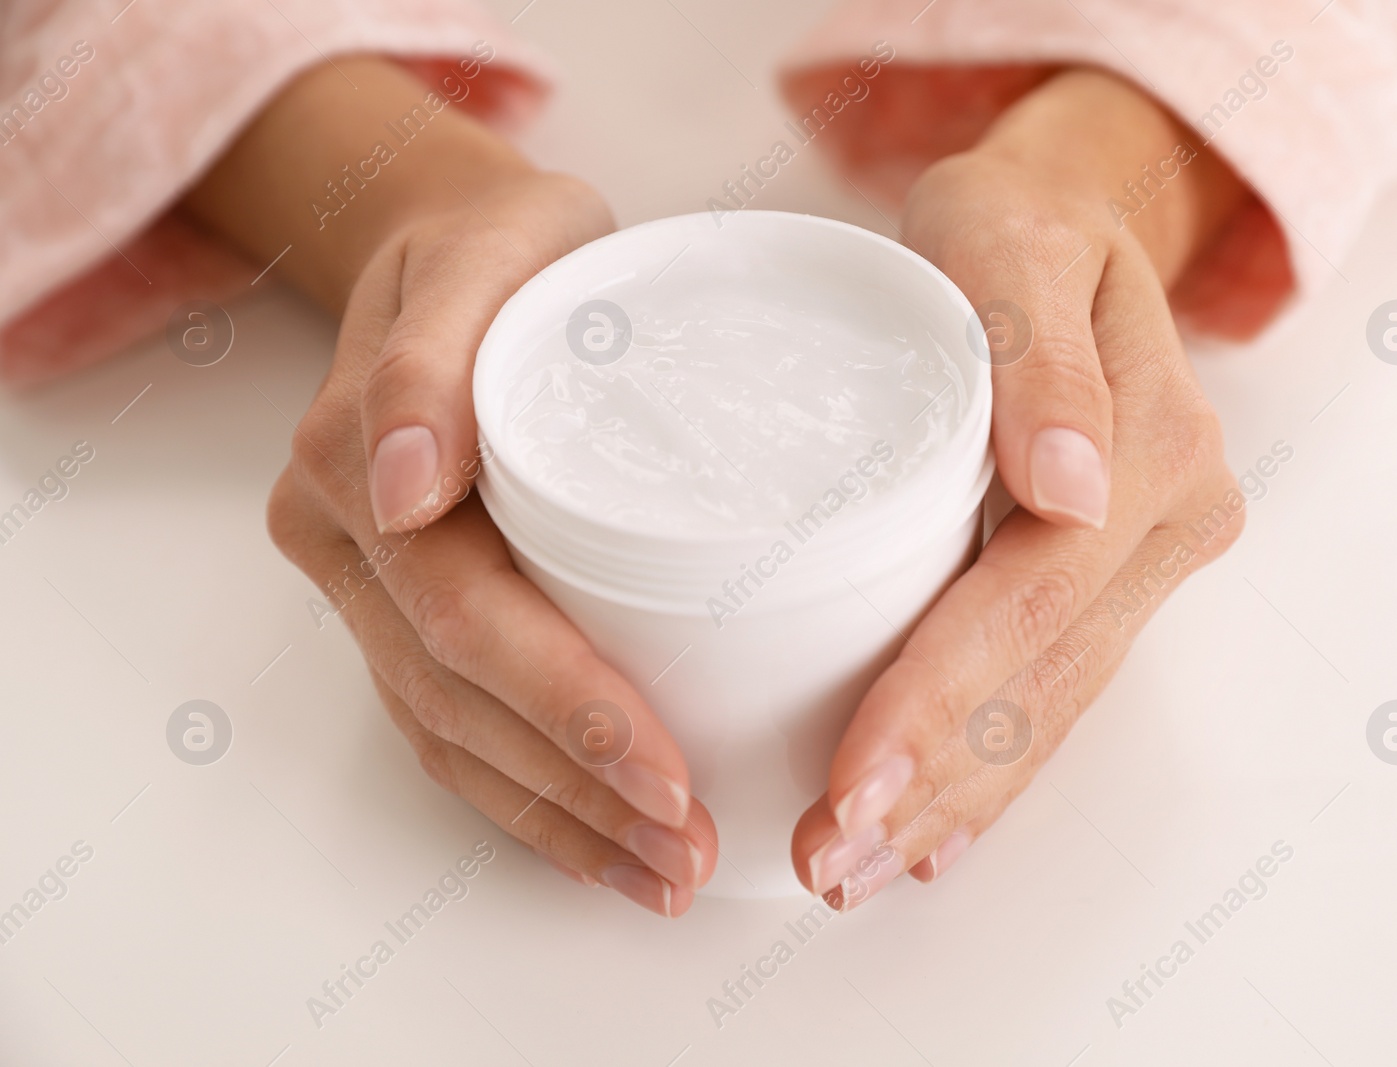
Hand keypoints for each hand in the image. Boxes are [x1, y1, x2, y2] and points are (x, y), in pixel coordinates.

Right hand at [184, 60, 716, 914]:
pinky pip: (447, 727)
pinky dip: (524, 800)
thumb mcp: (491, 246)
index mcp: (355, 463)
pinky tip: (598, 847)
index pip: (463, 616)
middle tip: (685, 846)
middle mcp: (345, 540)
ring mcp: (364, 585)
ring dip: (556, 819)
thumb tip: (403, 488)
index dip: (563, 705)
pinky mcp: (399, 610)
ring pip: (449, 735)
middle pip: (456, 697)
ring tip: (659, 874)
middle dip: (576, 788)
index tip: (665, 771)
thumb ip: (436, 353)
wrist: (452, 245)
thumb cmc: (501, 243)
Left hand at [793, 70, 1251, 906]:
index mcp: (1152, 449)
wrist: (1067, 214)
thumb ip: (1041, 352)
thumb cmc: (1019, 216)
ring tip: (854, 872)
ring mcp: (1144, 560)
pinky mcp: (1106, 579)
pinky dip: (990, 772)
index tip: (853, 780)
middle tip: (826, 860)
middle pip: (1043, 681)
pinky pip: (1054, 692)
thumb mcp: (1011, 235)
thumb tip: (1075, 486)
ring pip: (1050, 709)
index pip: (1034, 601)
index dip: (941, 699)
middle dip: (933, 782)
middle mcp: (1165, 521)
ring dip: (954, 802)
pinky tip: (934, 838)